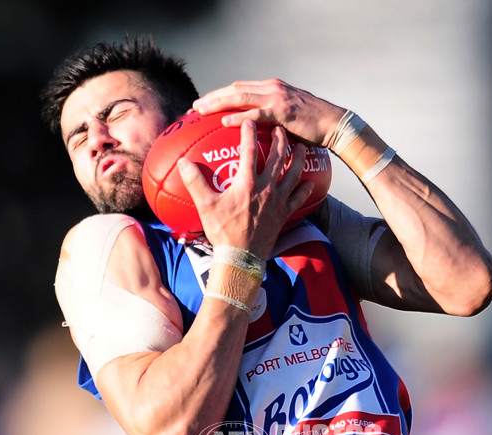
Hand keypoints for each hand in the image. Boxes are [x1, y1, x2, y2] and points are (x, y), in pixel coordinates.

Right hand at [177, 120, 312, 258]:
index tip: (248, 120)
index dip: (249, 131)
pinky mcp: (284, 215)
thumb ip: (194, 181)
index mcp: (247, 182)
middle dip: (280, 138)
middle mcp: (266, 188)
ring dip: (298, 159)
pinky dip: (304, 190)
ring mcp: (278, 201)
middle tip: (281, 127)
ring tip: (301, 148)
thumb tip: (182, 162)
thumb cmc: (223, 231)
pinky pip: (298, 199)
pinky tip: (309, 183)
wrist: (242, 257)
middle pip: (278, 156)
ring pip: (293, 174)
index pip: (249, 149)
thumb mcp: (205, 205)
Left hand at [192, 78, 345, 148]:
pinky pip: (256, 114)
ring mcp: (276, 97)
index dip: (220, 95)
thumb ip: (271, 122)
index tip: (203, 104)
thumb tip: (256, 137)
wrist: (334, 125)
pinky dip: (239, 118)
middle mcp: (271, 88)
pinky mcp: (282, 111)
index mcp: (271, 89)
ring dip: (219, 103)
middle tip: (194, 107)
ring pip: (240, 96)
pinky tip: (225, 123)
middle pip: (235, 89)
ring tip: (201, 111)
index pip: (240, 88)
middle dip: (213, 97)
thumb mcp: (287, 120)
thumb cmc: (312, 128)